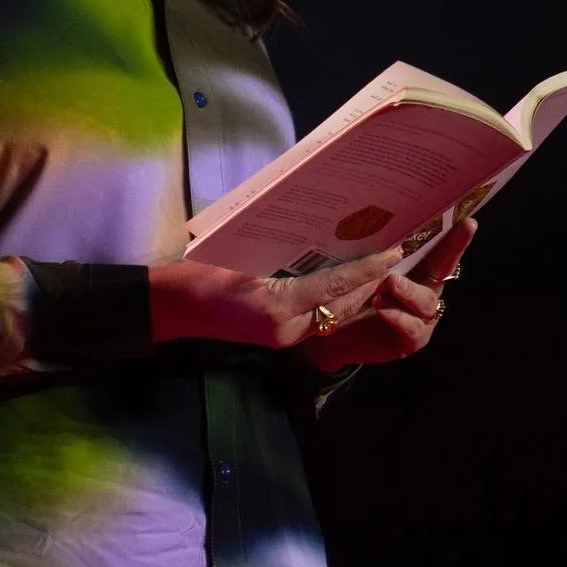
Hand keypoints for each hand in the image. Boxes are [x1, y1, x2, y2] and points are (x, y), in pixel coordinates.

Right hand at [150, 243, 406, 348]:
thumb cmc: (197, 274)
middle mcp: (286, 328)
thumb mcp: (238, 255)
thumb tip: (319, 230)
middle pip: (342, 305)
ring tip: (381, 265)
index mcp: (277, 307)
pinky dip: (334, 299)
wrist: (170, 305)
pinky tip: (345, 280)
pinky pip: (317, 316)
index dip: (367, 269)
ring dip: (357, 292)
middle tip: (395, 253)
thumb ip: (281, 252)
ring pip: (334, 314)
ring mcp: (283, 335)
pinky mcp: (278, 334)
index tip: (394, 252)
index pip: (334, 287)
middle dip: (370, 282)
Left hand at [296, 216, 477, 371]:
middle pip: (442, 270)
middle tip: (436, 238)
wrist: (329, 335)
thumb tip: (388, 235)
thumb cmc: (346, 295)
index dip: (454, 237)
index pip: (436, 249)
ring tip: (390, 283)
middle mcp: (423, 290)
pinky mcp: (411, 340)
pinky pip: (413, 328)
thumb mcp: (357, 271)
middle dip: (448, 253)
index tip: (467, 221)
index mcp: (413, 268)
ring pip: (426, 301)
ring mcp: (420, 317)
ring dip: (409, 290)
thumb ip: (373, 257)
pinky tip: (382, 308)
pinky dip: (398, 316)